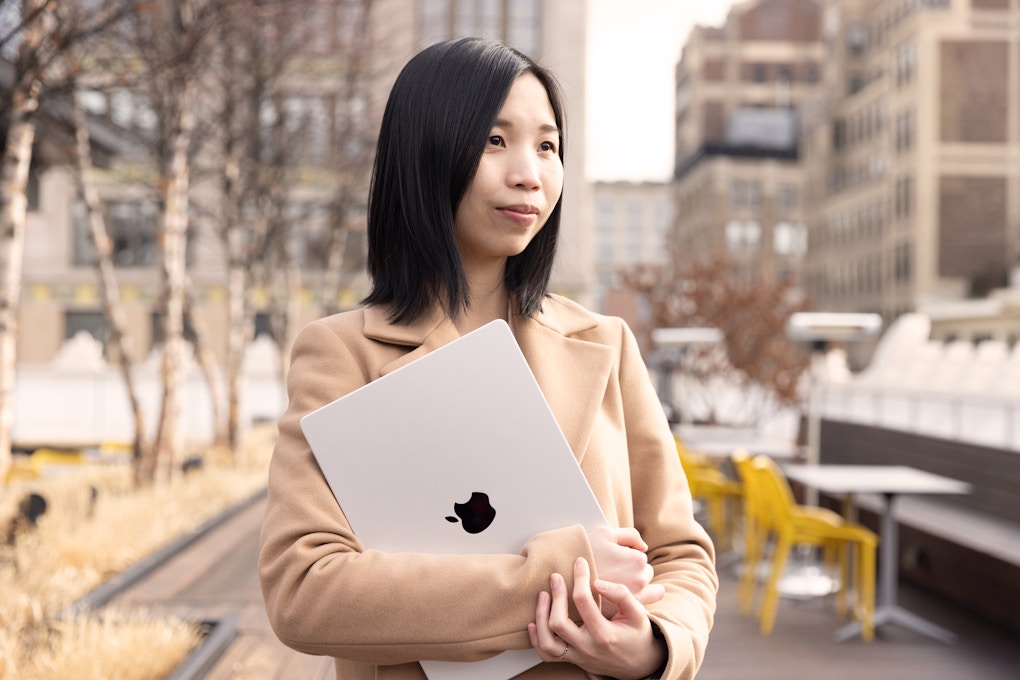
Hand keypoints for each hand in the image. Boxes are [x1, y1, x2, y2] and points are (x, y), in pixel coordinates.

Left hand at [527, 557, 666, 679]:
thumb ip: (621, 595)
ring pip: (547, 642)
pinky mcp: (572, 660)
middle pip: (559, 623)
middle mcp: (587, 647)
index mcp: (605, 634)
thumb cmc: (638, 634)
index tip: (579, 562)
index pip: (583, 602)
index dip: (579, 578)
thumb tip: (598, 582)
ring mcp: (578, 656)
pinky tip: (534, 621)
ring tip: (543, 595)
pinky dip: (536, 638)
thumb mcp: (638, 614)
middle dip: (555, 595)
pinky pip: (547, 654)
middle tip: (556, 576)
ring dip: (540, 616)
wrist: (640, 664)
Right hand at [587, 526, 663, 615]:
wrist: (561, 575)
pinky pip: (637, 608)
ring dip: (639, 589)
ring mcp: (632, 599)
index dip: (627, 556)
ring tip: (620, 587)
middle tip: (614, 571)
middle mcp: (639, 581)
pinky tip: (620, 602)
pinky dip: (632, 605)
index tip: (612, 558)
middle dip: (634, 572)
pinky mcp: (623, 613)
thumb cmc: (583, 551)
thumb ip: (630, 536)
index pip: (641, 556)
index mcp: (637, 560)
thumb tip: (644, 547)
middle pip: (645, 575)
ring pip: (647, 593)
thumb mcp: (605, 533)